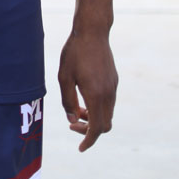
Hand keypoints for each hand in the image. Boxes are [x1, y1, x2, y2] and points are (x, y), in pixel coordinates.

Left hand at [58, 30, 117, 151]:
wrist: (92, 31)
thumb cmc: (74, 52)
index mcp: (96, 95)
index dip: (88, 140)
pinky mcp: (114, 80)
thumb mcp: (64, 76)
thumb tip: (72, 118)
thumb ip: (68, 100)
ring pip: (107, 114)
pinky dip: (98, 107)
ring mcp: (113, 87)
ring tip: (77, 109)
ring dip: (94, 118)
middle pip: (104, 125)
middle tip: (72, 123)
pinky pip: (109, 102)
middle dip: (89, 130)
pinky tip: (85, 96)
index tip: (80, 147)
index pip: (96, 128)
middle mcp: (108, 94)